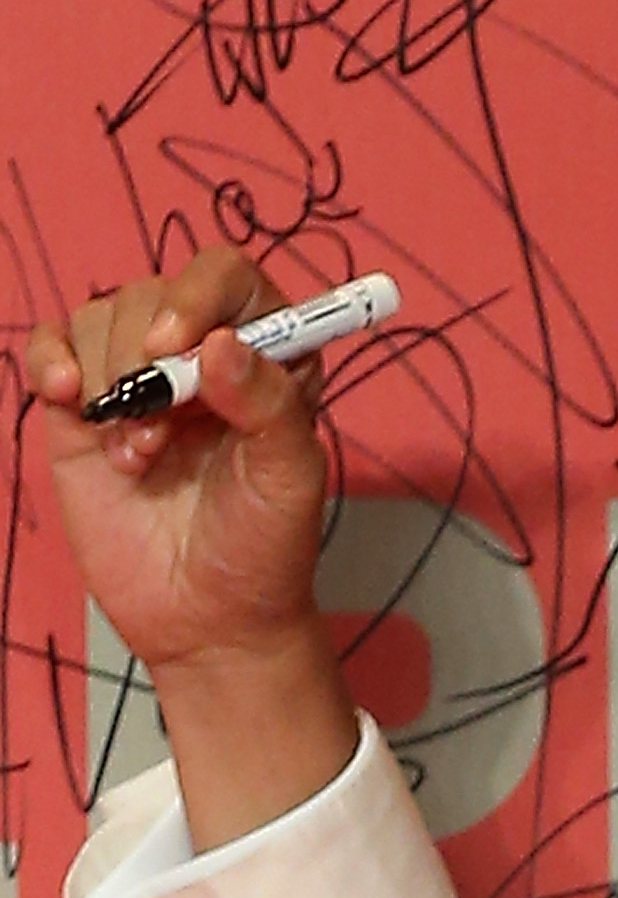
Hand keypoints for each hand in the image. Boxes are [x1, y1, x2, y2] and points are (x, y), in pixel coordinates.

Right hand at [23, 246, 358, 845]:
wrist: (205, 618)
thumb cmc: (262, 548)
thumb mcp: (288, 481)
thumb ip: (269, 407)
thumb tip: (220, 344)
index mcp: (268, 359)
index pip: (230, 280)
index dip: (198, 295)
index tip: (175, 346)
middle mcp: (201, 356)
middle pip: (152, 296)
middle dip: (145, 360)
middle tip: (159, 433)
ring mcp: (138, 378)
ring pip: (98, 318)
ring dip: (109, 381)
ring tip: (137, 456)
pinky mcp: (82, 408)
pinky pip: (51, 347)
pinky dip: (49, 362)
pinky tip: (67, 401)